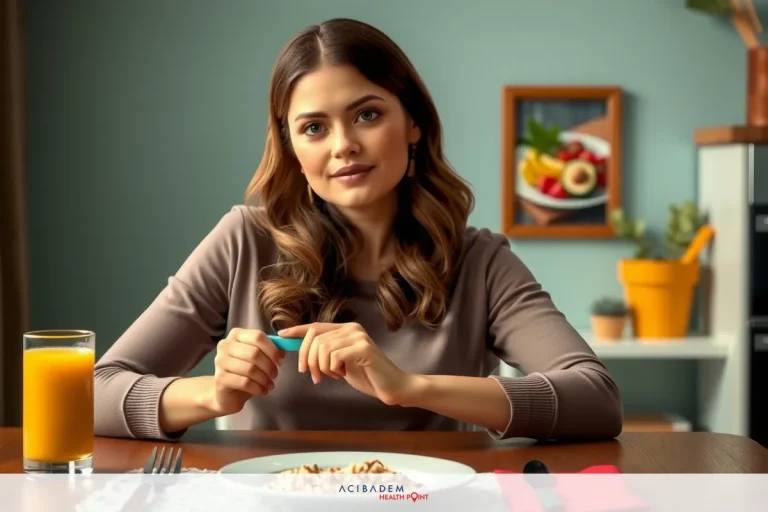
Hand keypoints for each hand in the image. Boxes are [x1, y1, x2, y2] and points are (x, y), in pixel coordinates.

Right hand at [210, 328, 284, 414]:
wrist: (226, 393)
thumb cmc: (244, 372)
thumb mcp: (257, 358)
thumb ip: (270, 350)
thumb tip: (284, 350)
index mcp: (236, 335)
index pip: (258, 336)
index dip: (272, 349)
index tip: (281, 361)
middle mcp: (225, 345)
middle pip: (254, 352)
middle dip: (269, 366)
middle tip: (275, 375)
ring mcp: (220, 361)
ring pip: (250, 368)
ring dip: (264, 378)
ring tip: (270, 385)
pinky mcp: (220, 379)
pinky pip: (245, 382)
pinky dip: (258, 388)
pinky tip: (262, 391)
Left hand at [278, 322, 415, 405]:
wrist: (391, 386)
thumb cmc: (366, 375)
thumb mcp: (340, 362)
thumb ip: (325, 353)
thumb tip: (301, 351)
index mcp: (346, 329)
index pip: (315, 326)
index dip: (297, 331)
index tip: (282, 336)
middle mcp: (352, 329)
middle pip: (314, 337)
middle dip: (307, 358)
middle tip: (311, 375)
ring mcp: (358, 337)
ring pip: (322, 348)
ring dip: (321, 367)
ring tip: (332, 376)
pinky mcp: (363, 349)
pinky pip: (333, 357)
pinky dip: (332, 369)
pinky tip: (342, 374)